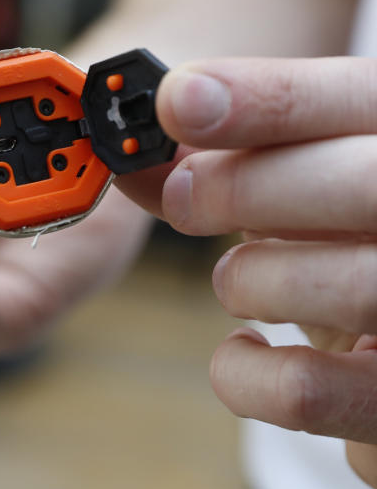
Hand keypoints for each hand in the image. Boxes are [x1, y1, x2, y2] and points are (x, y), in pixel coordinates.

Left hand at [139, 57, 376, 488]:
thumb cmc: (340, 248)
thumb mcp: (292, 190)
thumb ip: (219, 169)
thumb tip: (134, 163)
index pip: (359, 98)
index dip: (264, 97)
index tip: (176, 99)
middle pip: (361, 186)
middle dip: (242, 187)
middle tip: (182, 197)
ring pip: (340, 287)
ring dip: (249, 280)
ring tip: (240, 281)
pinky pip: (306, 391)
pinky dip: (243, 372)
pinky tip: (247, 351)